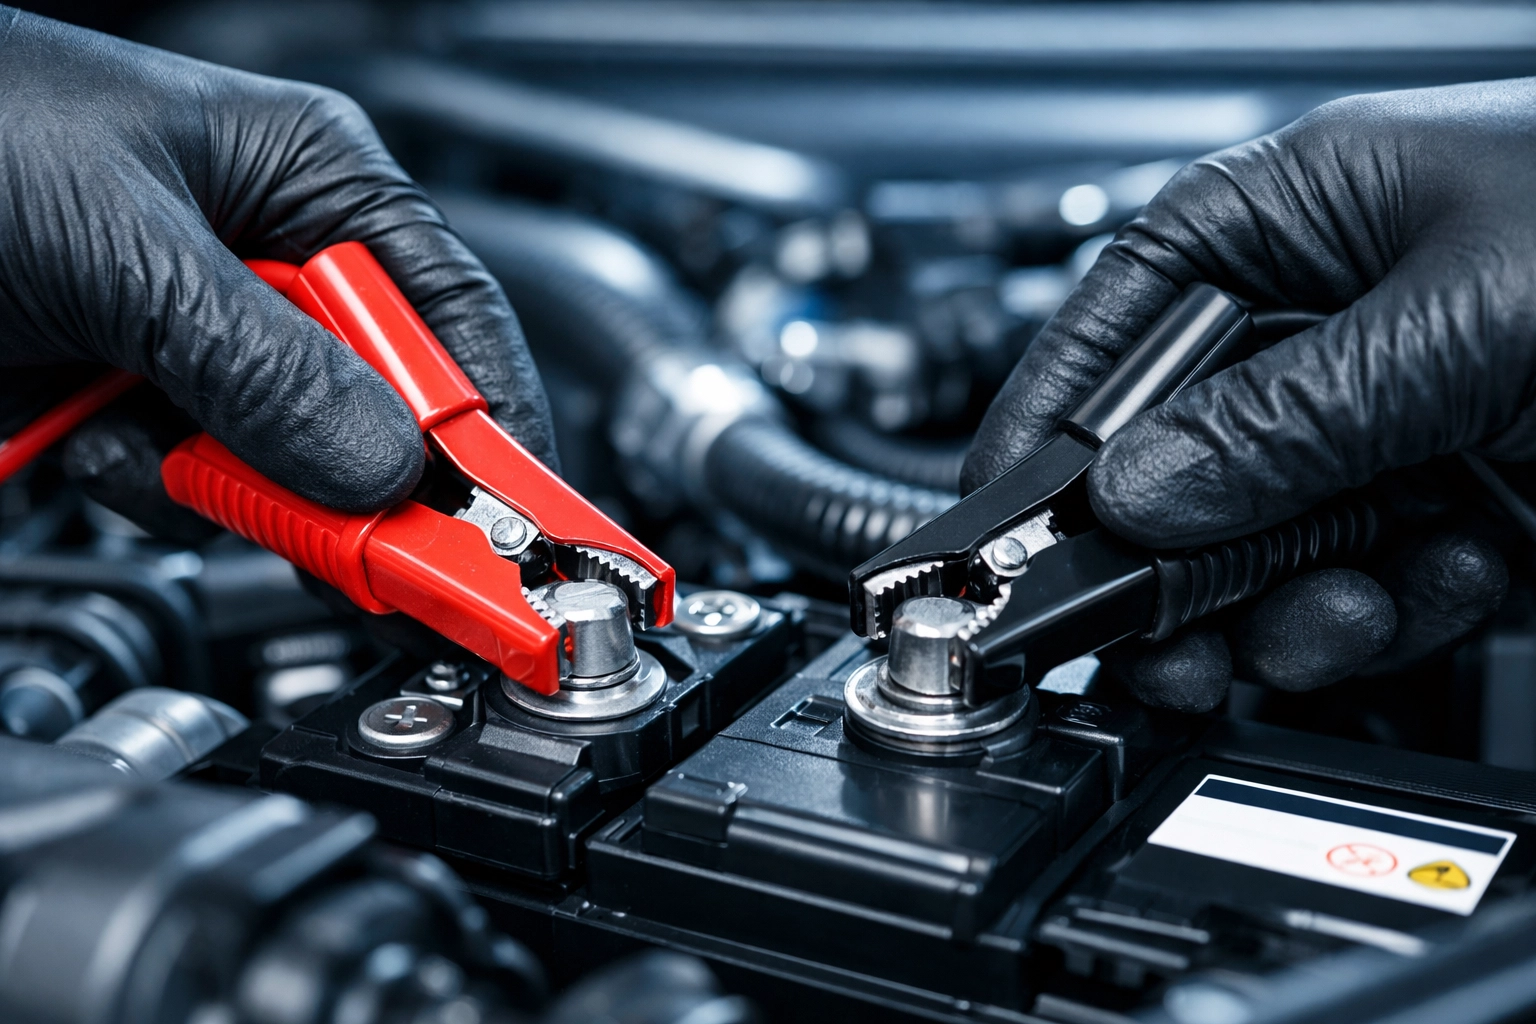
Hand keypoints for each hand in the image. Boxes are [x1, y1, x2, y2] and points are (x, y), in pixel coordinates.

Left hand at [0, 9, 556, 537]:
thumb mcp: (125, 245)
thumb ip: (266, 366)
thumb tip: (381, 466)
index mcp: (310, 182)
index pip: (450, 318)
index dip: (491, 426)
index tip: (515, 524)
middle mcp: (271, 264)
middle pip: (380, 408)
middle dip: (351, 474)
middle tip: (362, 544)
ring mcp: (201, 337)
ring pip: (287, 463)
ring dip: (227, 483)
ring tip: (152, 444)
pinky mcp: (133, 401)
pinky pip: (191, 485)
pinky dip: (147, 488)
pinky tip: (88, 440)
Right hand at [963, 81, 1527, 709]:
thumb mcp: (1464, 313)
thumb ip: (1286, 415)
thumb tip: (1140, 490)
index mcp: (1290, 220)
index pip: (1111, 327)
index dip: (1045, 427)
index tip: (998, 522)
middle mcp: (1318, 327)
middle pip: (1169, 463)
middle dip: (1170, 559)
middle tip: (1158, 634)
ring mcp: (1377, 426)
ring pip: (1252, 548)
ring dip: (1284, 604)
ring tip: (1340, 609)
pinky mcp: (1441, 508)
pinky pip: (1352, 588)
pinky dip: (1385, 612)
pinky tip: (1442, 581)